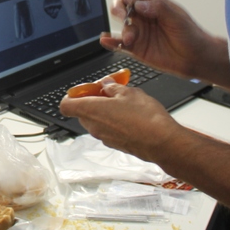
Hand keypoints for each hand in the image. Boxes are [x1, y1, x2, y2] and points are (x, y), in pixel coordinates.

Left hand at [60, 81, 177, 161]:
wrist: (163, 143)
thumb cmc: (145, 118)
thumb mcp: (129, 92)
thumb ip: (113, 87)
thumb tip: (106, 84)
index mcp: (91, 111)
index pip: (66, 106)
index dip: (73, 96)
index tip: (87, 89)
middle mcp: (94, 127)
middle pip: (82, 112)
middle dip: (93, 100)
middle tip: (109, 91)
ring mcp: (104, 138)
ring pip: (97, 121)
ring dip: (105, 110)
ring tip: (123, 101)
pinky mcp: (116, 144)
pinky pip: (108, 130)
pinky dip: (114, 121)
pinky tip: (131, 115)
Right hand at [104, 0, 229, 88]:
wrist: (196, 59)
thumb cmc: (191, 36)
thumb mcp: (178, 18)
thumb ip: (159, 8)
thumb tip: (139, 4)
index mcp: (152, 3)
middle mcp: (142, 16)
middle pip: (121, 4)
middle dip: (118, 8)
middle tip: (124, 16)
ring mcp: (138, 31)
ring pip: (120, 24)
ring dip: (120, 28)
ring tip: (130, 38)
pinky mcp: (136, 48)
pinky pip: (119, 43)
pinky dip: (110, 41)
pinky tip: (107, 41)